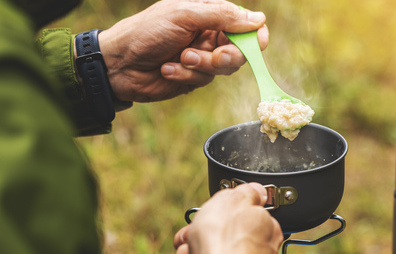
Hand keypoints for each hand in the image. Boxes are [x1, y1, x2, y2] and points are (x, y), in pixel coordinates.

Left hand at [97, 0, 268, 102]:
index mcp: (208, 14)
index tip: (259, 43)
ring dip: (201, 66)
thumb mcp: (184, 15)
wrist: (119, 64)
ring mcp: (202, 57)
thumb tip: (258, 19)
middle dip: (226, 56)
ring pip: (224, 68)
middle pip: (240, 50)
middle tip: (212, 57)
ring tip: (179, 59)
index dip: (255, 35)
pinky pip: (205, 80)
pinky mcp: (194, 77)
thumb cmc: (146, 32)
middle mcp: (209, 35)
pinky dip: (186, 75)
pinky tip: (167, 69)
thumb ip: (222, 16)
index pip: (244, 23)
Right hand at [169, 183, 282, 253]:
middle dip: (197, 237)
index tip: (209, 215)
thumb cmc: (224, 240)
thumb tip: (257, 191)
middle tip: (191, 237)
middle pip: (219, 239)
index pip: (242, 218)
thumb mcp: (234, 199)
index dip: (220, 214)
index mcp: (266, 231)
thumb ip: (247, 193)